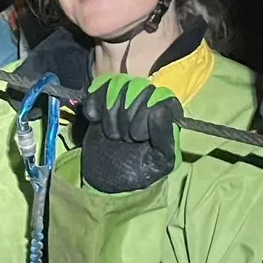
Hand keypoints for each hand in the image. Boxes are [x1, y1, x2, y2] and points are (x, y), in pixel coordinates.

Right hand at [80, 75, 182, 194]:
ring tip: (112, 134)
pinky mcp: (105, 96)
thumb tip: (159, 110)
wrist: (106, 178)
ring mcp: (127, 95)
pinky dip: (94, 103)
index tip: (138, 138)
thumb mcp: (158, 163)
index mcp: (169, 113)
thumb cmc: (137, 171)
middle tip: (124, 140)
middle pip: (137, 88)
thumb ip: (165, 137)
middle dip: (125, 120)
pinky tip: (94, 119)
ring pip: (119, 85)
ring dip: (110, 114)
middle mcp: (150, 99)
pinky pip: (100, 85)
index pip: (159, 97)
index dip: (144, 117)